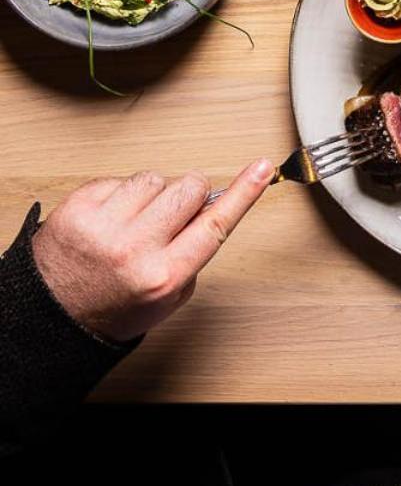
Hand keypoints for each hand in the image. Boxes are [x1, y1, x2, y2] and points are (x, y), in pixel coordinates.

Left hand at [31, 160, 272, 343]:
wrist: (52, 316)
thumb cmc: (113, 307)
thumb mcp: (169, 295)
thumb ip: (195, 251)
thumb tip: (212, 205)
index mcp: (163, 275)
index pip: (215, 223)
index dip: (244, 193)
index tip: (262, 169)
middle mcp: (134, 250)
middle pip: (189, 189)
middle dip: (189, 195)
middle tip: (174, 214)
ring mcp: (103, 226)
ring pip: (155, 178)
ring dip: (153, 194)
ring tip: (134, 221)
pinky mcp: (78, 208)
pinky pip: (119, 179)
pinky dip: (120, 194)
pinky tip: (111, 218)